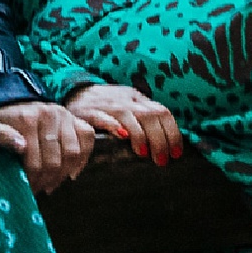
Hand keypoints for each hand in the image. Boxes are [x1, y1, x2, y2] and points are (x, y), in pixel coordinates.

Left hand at [0, 100, 95, 194]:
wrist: (13, 99)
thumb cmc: (2, 119)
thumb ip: (3, 136)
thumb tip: (21, 147)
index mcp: (28, 118)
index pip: (36, 161)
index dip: (32, 179)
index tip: (28, 188)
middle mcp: (50, 115)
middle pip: (55, 160)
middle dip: (47, 179)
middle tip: (39, 188)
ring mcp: (65, 115)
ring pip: (73, 152)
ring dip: (64, 173)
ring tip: (52, 183)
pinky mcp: (74, 117)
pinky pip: (87, 138)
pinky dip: (84, 156)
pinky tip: (72, 172)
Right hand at [66, 84, 183, 164]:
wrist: (75, 92)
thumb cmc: (107, 106)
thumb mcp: (130, 106)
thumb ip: (146, 119)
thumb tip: (168, 143)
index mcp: (138, 99)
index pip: (163, 112)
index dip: (173, 133)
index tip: (176, 153)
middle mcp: (127, 100)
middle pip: (151, 115)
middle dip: (160, 139)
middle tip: (162, 160)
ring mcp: (109, 105)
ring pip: (131, 116)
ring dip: (141, 136)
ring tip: (144, 154)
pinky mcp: (91, 112)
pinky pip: (104, 117)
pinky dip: (114, 126)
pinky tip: (122, 136)